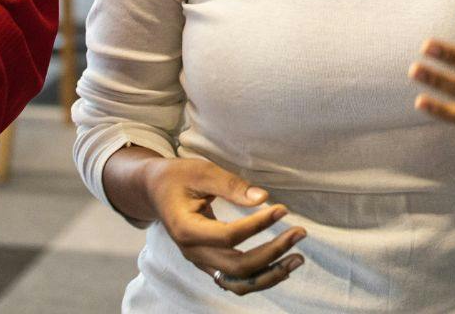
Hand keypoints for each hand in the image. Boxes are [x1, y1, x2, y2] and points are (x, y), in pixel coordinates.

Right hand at [142, 155, 305, 295]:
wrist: (154, 191)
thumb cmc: (178, 177)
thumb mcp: (201, 172)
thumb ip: (231, 185)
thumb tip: (263, 198)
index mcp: (186, 229)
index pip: (228, 236)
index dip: (258, 225)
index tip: (282, 209)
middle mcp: (193, 252)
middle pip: (237, 265)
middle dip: (273, 252)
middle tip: (300, 232)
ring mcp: (200, 262)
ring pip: (238, 282)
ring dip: (271, 274)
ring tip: (298, 258)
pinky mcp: (209, 263)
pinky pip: (236, 280)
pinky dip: (260, 277)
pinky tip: (282, 265)